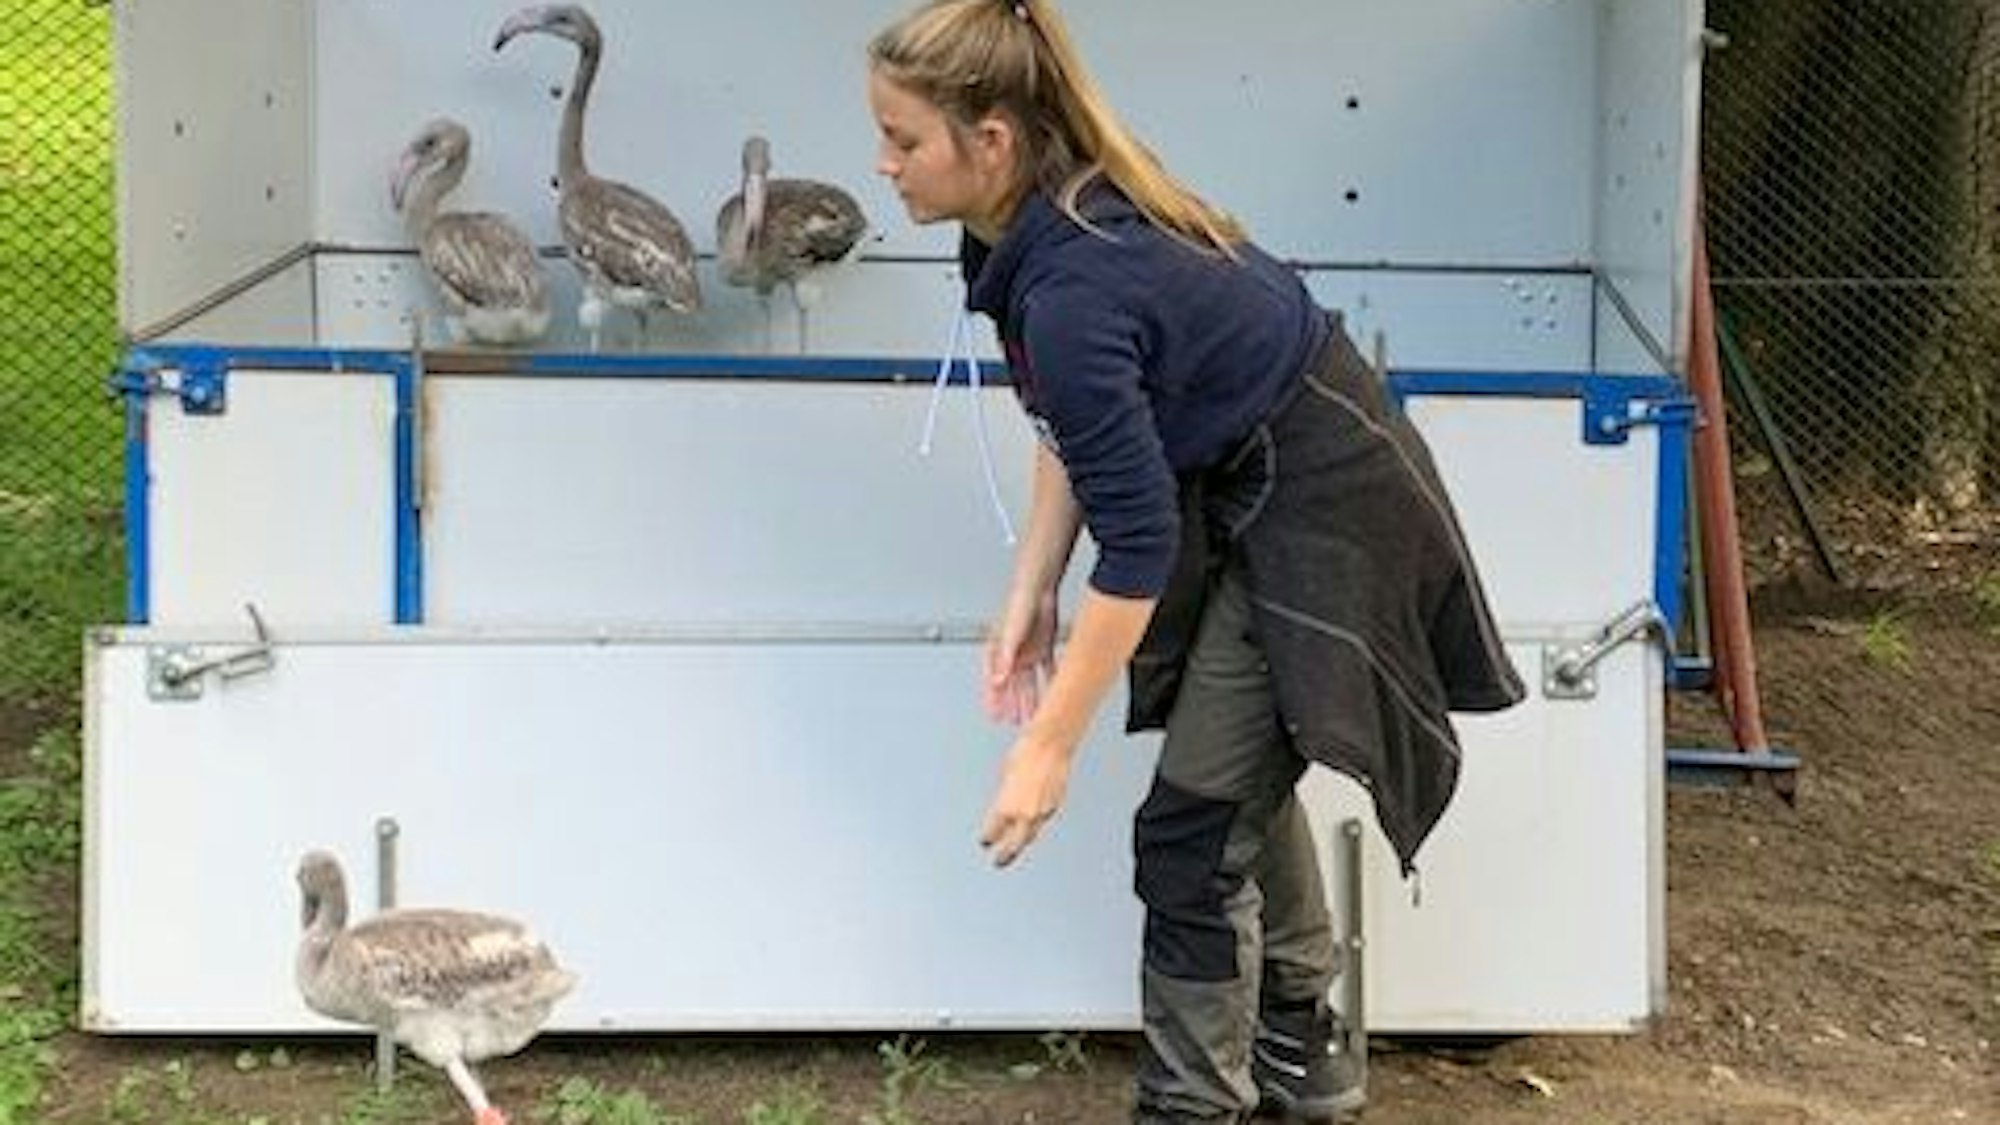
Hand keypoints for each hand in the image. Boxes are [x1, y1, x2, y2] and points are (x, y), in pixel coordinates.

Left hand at [979, 735, 1072, 867]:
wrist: (1049, 745)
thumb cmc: (1024, 756)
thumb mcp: (1006, 779)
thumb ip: (1006, 798)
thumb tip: (1007, 809)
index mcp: (1005, 806)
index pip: (993, 832)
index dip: (987, 839)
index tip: (984, 843)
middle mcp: (1024, 813)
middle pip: (1013, 844)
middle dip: (1005, 855)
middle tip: (998, 862)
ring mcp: (1042, 812)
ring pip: (1030, 835)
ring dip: (1021, 842)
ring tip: (1014, 849)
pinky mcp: (1054, 806)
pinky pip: (1042, 821)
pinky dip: (1034, 825)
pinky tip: (1030, 826)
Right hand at [983, 588, 1058, 725]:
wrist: (1039, 586)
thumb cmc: (1018, 602)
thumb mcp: (1010, 633)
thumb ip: (1005, 657)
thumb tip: (998, 679)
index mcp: (998, 651)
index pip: (993, 681)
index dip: (993, 700)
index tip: (994, 716)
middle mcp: (1012, 654)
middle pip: (1012, 685)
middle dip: (1013, 705)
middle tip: (1015, 722)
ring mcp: (1028, 651)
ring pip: (1030, 681)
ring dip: (1032, 697)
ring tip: (1035, 714)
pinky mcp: (1043, 646)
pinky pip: (1047, 668)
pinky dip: (1050, 681)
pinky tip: (1056, 691)